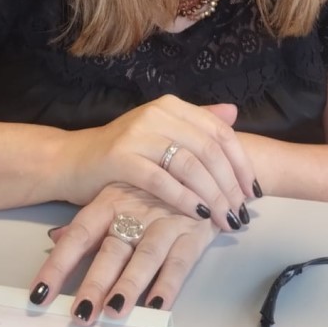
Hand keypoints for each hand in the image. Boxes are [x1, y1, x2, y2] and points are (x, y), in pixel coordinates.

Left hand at [29, 181, 245, 321]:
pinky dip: (169, 283)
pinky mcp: (193, 232)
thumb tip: (54, 238)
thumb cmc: (153, 186)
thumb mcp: (118, 194)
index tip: (39, 294)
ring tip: (115, 310)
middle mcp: (134, 212)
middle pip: (111, 249)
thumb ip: (89, 221)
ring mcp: (164, 221)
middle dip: (95, 282)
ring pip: (144, 256)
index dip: (59, 264)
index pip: (79, 234)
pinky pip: (180, 261)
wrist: (204, 161)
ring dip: (130, 284)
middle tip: (81, 313)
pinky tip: (158, 304)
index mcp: (111, 201)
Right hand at [57, 95, 257, 230]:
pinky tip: (198, 215)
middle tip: (241, 214)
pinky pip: (162, 181)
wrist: (74, 161)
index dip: (241, 163)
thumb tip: (234, 113)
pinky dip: (184, 199)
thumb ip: (196, 123)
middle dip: (230, 186)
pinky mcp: (121, 158)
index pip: (219, 132)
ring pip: (190, 166)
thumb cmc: (124, 152)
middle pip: (208, 150)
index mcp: (172, 106)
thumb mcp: (161, 132)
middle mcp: (158, 114)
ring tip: (225, 220)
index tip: (253, 193)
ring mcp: (139, 134)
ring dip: (213, 197)